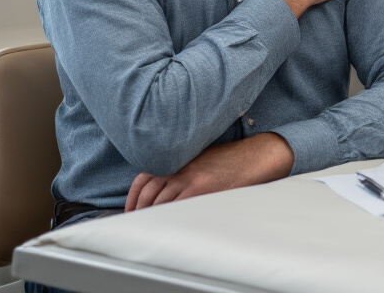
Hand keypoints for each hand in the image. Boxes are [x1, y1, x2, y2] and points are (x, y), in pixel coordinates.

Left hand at [124, 133, 292, 211]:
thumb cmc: (230, 159)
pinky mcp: (201, 189)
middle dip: (139, 209)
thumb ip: (180, 169)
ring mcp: (189, 178)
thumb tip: (163, 190)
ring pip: (160, 201)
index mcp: (177, 159)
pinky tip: (165, 225)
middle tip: (136, 223)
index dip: (133, 196)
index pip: (144, 177)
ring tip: (148, 227)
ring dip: (151, 215)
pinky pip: (177, 206)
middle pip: (149, 192)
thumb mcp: (199, 157)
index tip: (130, 209)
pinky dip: (167, 216)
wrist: (254, 157)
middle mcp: (179, 168)